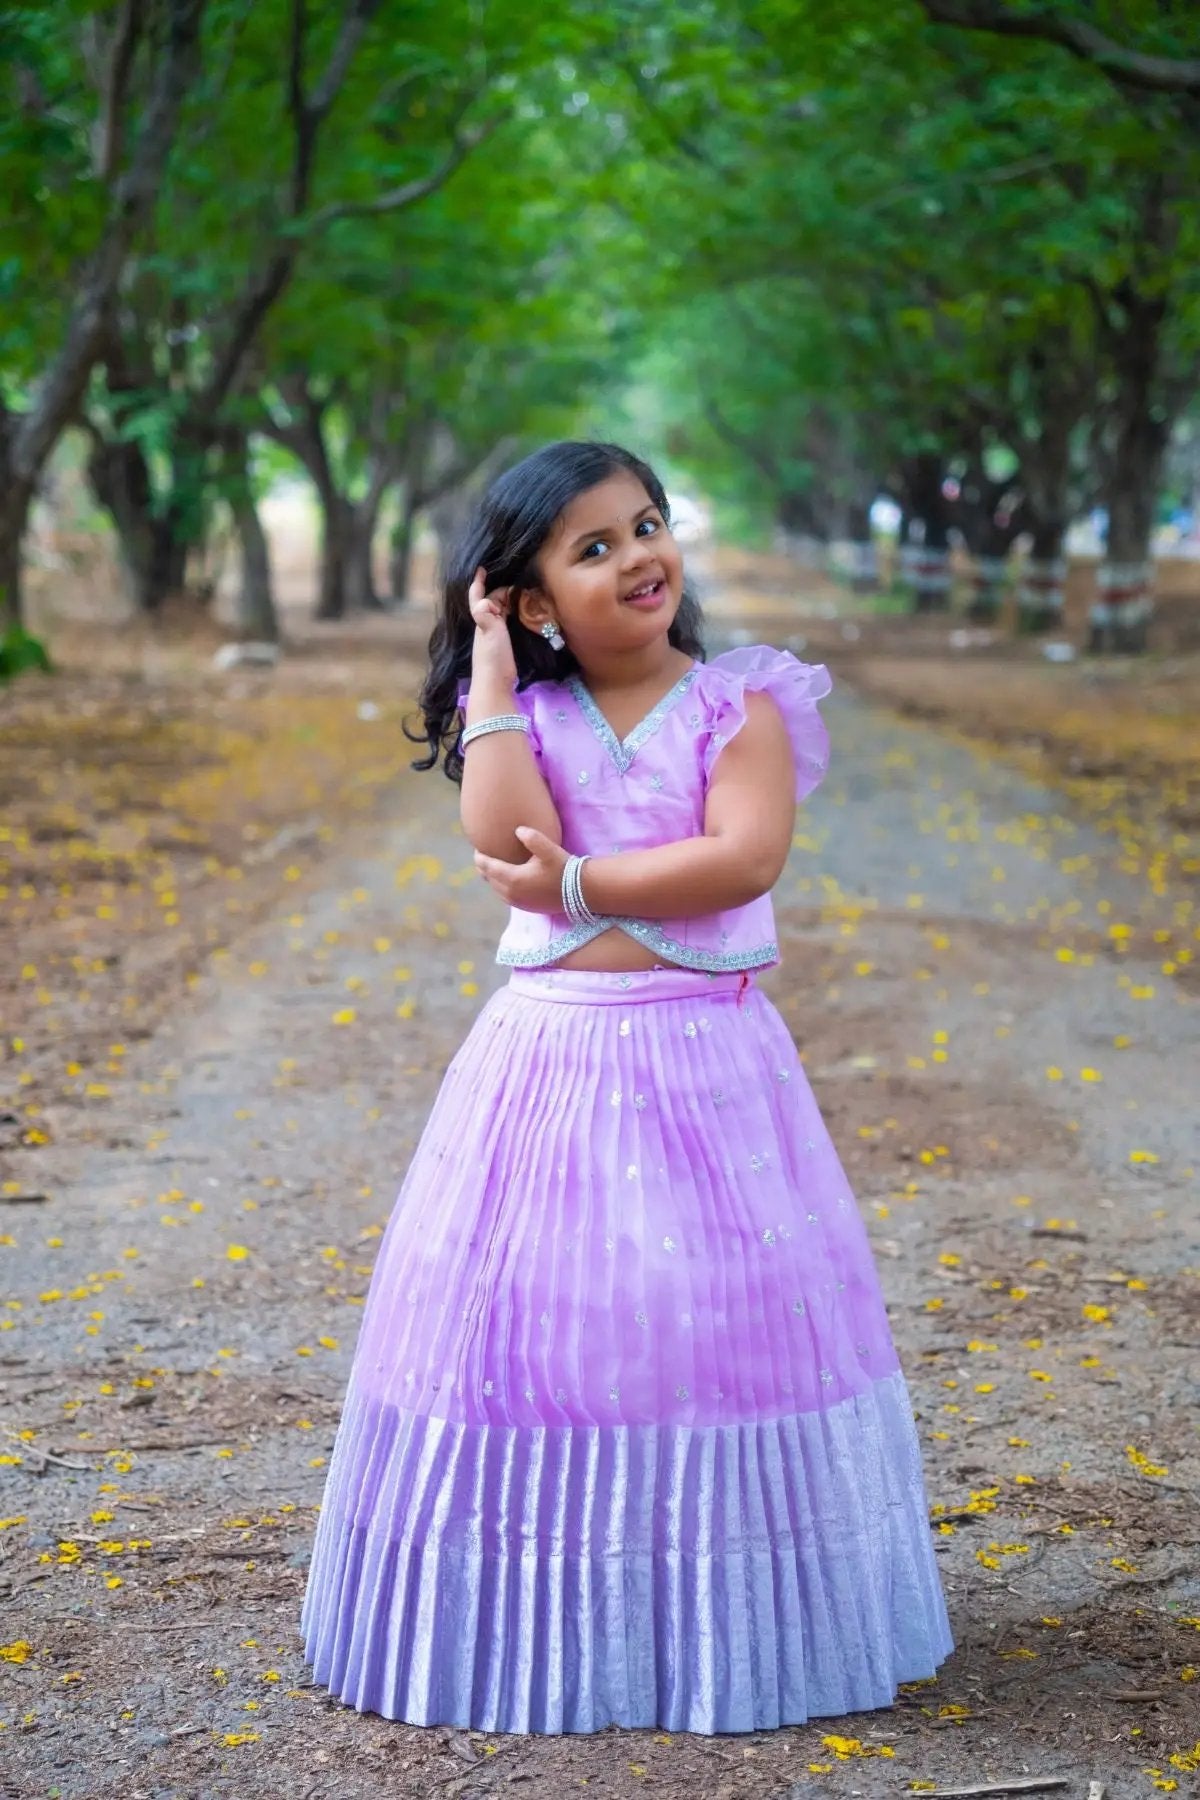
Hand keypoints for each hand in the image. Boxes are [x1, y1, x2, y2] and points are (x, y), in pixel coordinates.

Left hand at [467, 566, 516, 685]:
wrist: (495, 686)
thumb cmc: (493, 658)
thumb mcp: (489, 634)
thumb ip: (485, 616)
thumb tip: (483, 600)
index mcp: (482, 621)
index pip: (478, 597)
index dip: (478, 583)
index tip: (481, 569)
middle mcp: (485, 627)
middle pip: (491, 602)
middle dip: (500, 591)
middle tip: (516, 584)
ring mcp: (492, 637)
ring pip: (498, 613)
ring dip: (506, 602)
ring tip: (520, 595)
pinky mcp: (501, 646)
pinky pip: (504, 624)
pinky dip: (510, 615)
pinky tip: (519, 616)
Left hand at [474, 826, 568, 913]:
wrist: (580, 892)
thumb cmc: (564, 868)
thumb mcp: (549, 850)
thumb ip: (532, 838)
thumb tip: (518, 830)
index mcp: (513, 878)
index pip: (487, 867)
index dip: (480, 857)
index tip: (477, 848)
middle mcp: (512, 893)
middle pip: (489, 879)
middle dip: (483, 868)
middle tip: (482, 855)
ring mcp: (519, 902)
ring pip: (496, 889)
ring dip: (492, 879)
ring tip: (492, 867)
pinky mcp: (526, 907)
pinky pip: (506, 896)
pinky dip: (501, 887)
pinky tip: (507, 879)